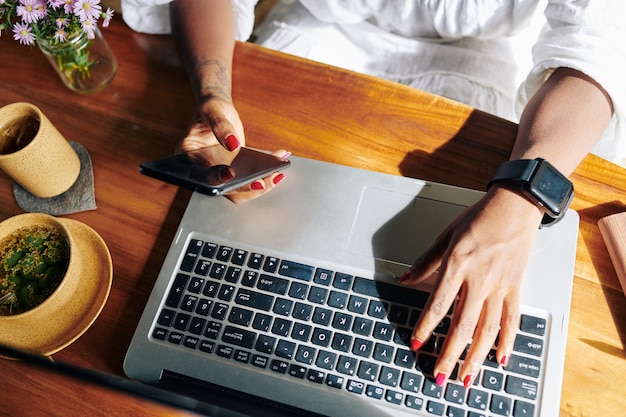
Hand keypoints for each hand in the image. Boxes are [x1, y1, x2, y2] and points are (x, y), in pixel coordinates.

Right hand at [177, 97, 288, 203]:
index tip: (230, 174)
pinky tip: (280, 163)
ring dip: (261, 185)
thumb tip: (232, 143)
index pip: (200, 175)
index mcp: (188, 157)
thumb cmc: (211, 107)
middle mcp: (202, 171)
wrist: (219, 109)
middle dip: (246, 188)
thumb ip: (220, 126)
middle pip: (224, 189)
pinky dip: (266, 174)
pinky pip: (250, 179)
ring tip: (277, 174)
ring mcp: (219, 174)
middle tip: (264, 181)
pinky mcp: (235, 173)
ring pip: (239, 190)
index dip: (214, 179)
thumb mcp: (214, 110)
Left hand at [398, 186, 542, 387]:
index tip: (416, 344)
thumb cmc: (480, 218)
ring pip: (487, 330)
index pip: (438, 305)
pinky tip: (499, 359)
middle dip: (448, 354)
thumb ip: (425, 262)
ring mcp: (499, 286)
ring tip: (466, 377)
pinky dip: (506, 342)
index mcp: (457, 265)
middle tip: (439, 374)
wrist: (515, 207)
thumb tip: (405, 278)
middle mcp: (478, 280)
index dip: (425, 327)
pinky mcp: (516, 288)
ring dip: (475, 357)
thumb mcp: (446, 236)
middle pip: (461, 325)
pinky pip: (511, 320)